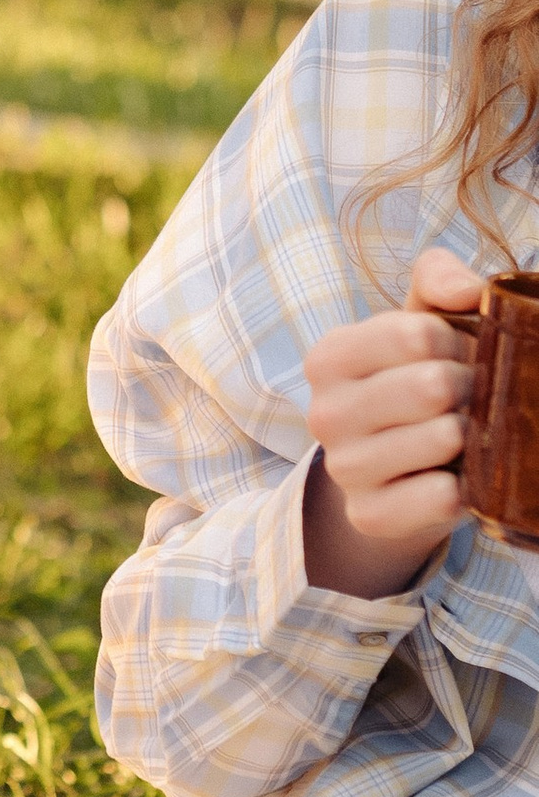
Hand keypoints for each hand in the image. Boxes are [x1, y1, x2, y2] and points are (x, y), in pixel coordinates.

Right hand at [303, 246, 483, 596]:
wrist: (397, 468)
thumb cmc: (416, 378)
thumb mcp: (420, 320)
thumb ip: (440, 280)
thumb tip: (470, 292)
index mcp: (329, 357)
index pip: (417, 334)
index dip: (458, 342)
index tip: (456, 356)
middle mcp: (323, 412)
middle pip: (433, 386)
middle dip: (471, 388)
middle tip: (468, 398)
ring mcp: (343, 468)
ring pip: (442, 440)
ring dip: (473, 436)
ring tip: (462, 435)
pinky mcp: (369, 516)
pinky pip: (441, 497)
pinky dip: (465, 487)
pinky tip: (456, 476)